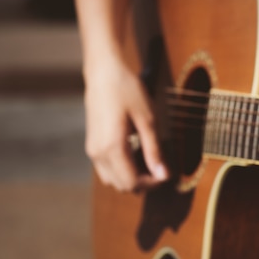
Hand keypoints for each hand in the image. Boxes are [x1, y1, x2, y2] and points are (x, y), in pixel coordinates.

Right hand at [84, 58, 167, 191]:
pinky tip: (135, 152)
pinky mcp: (92, 145)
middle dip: (143, 182)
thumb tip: (163, 175)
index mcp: (112, 148)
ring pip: (113, 180)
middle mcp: (98, 154)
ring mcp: (92, 150)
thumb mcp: (147, 120)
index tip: (166, 173)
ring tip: (148, 159)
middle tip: (160, 167)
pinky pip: (107, 169)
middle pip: (122, 185)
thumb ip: (154, 150)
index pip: (132, 182)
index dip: (152, 183)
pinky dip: (122, 169)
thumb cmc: (127, 91)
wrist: (104, 72)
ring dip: (132, 177)